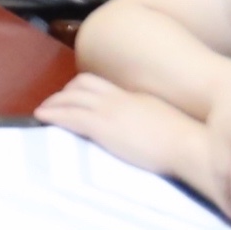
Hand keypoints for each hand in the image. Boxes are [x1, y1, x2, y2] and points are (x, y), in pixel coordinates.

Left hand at [40, 74, 206, 183]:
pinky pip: (70, 115)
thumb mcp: (163, 121)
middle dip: (66, 92)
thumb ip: (149, 119)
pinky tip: (41, 117)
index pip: (103, 86)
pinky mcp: (102, 126)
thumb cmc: (185, 141)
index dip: (85, 89)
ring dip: (55, 103)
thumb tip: (145, 126)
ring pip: (72, 98)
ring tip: (43, 110)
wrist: (189, 145)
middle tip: (56, 102)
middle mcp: (119, 99)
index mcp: (135, 98)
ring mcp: (110, 110)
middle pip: (84, 84)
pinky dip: (53, 114)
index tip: (75, 95)